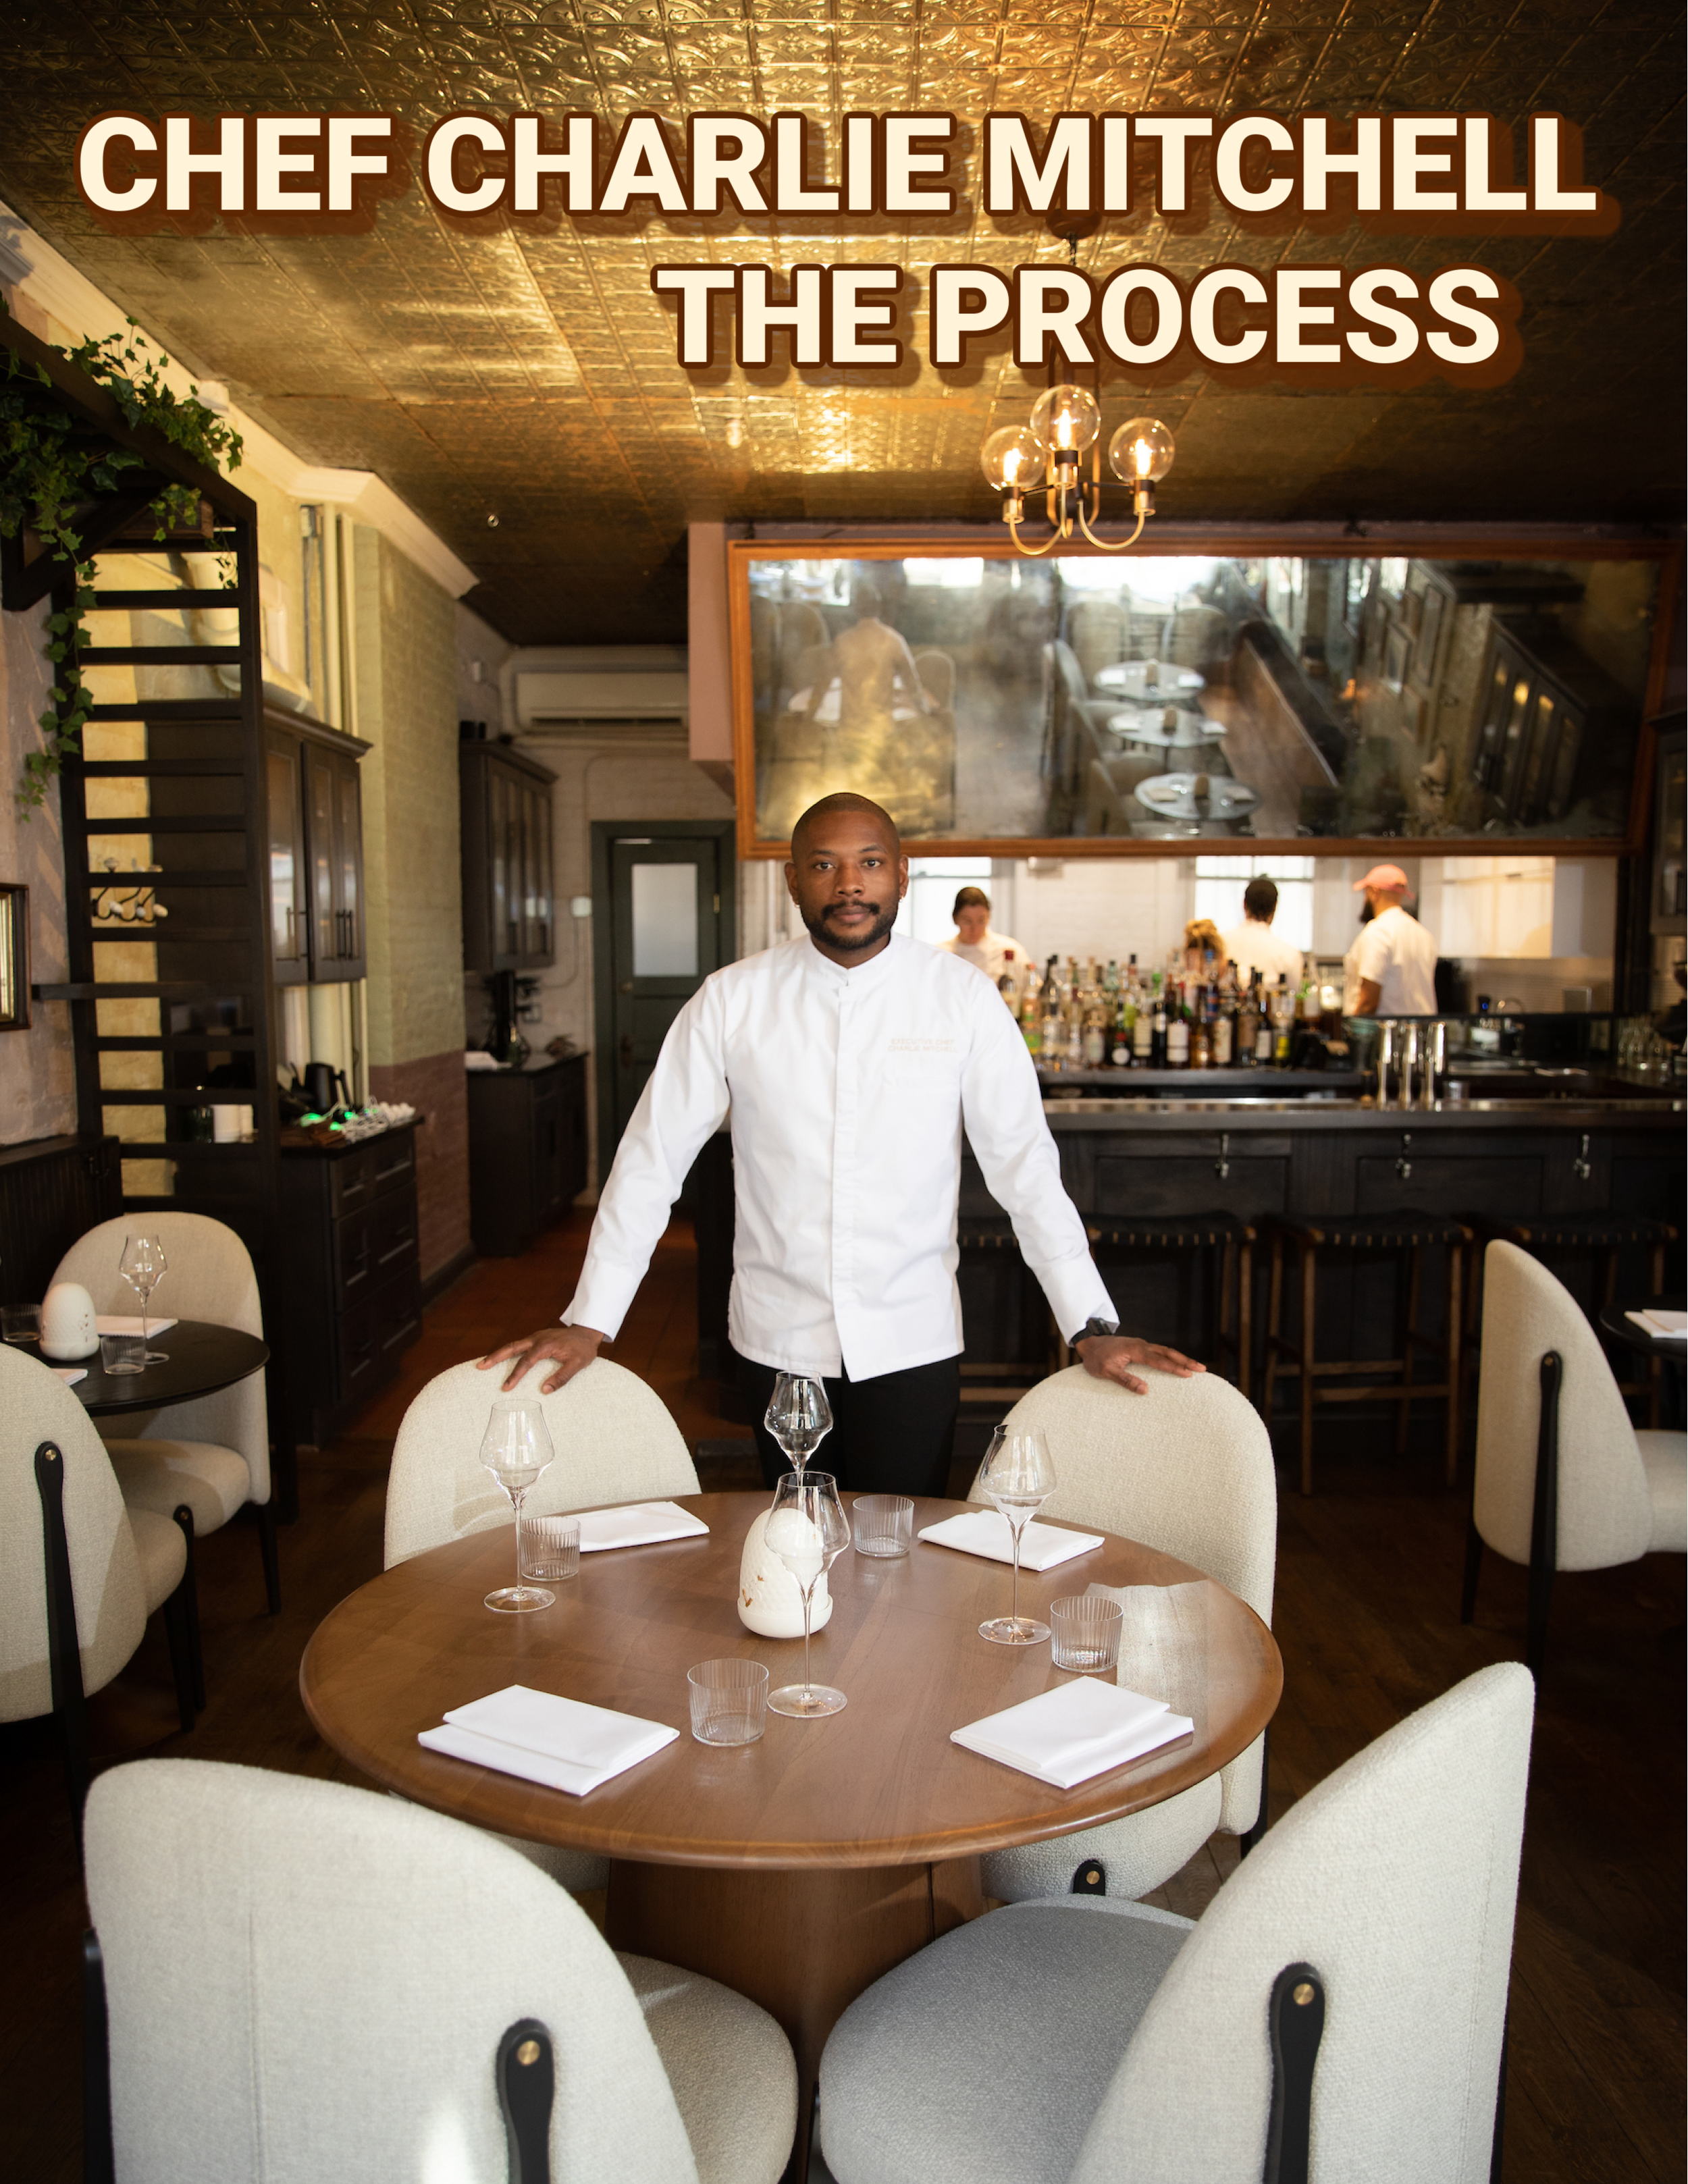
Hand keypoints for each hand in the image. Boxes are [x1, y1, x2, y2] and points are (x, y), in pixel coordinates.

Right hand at [476, 1324, 604, 1394]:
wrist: (587, 1332)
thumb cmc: (583, 1349)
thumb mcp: (578, 1364)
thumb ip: (563, 1377)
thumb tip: (545, 1391)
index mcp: (546, 1345)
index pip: (526, 1362)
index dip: (515, 1375)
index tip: (505, 1387)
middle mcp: (537, 1339)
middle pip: (511, 1347)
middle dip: (495, 1357)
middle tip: (480, 1367)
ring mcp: (535, 1337)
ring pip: (513, 1345)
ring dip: (498, 1354)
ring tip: (483, 1364)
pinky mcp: (536, 1339)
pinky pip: (518, 1346)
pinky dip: (507, 1352)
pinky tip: (500, 1360)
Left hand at [1074, 1334, 1205, 1395]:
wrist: (1089, 1343)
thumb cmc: (1096, 1359)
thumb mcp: (1106, 1372)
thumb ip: (1125, 1380)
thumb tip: (1145, 1391)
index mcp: (1135, 1351)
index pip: (1159, 1360)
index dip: (1174, 1367)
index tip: (1188, 1374)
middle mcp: (1141, 1346)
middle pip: (1167, 1352)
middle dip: (1185, 1360)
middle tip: (1202, 1369)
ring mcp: (1142, 1345)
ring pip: (1165, 1351)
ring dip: (1180, 1358)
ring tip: (1196, 1367)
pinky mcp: (1140, 1348)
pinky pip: (1159, 1352)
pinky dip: (1171, 1357)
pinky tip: (1178, 1363)